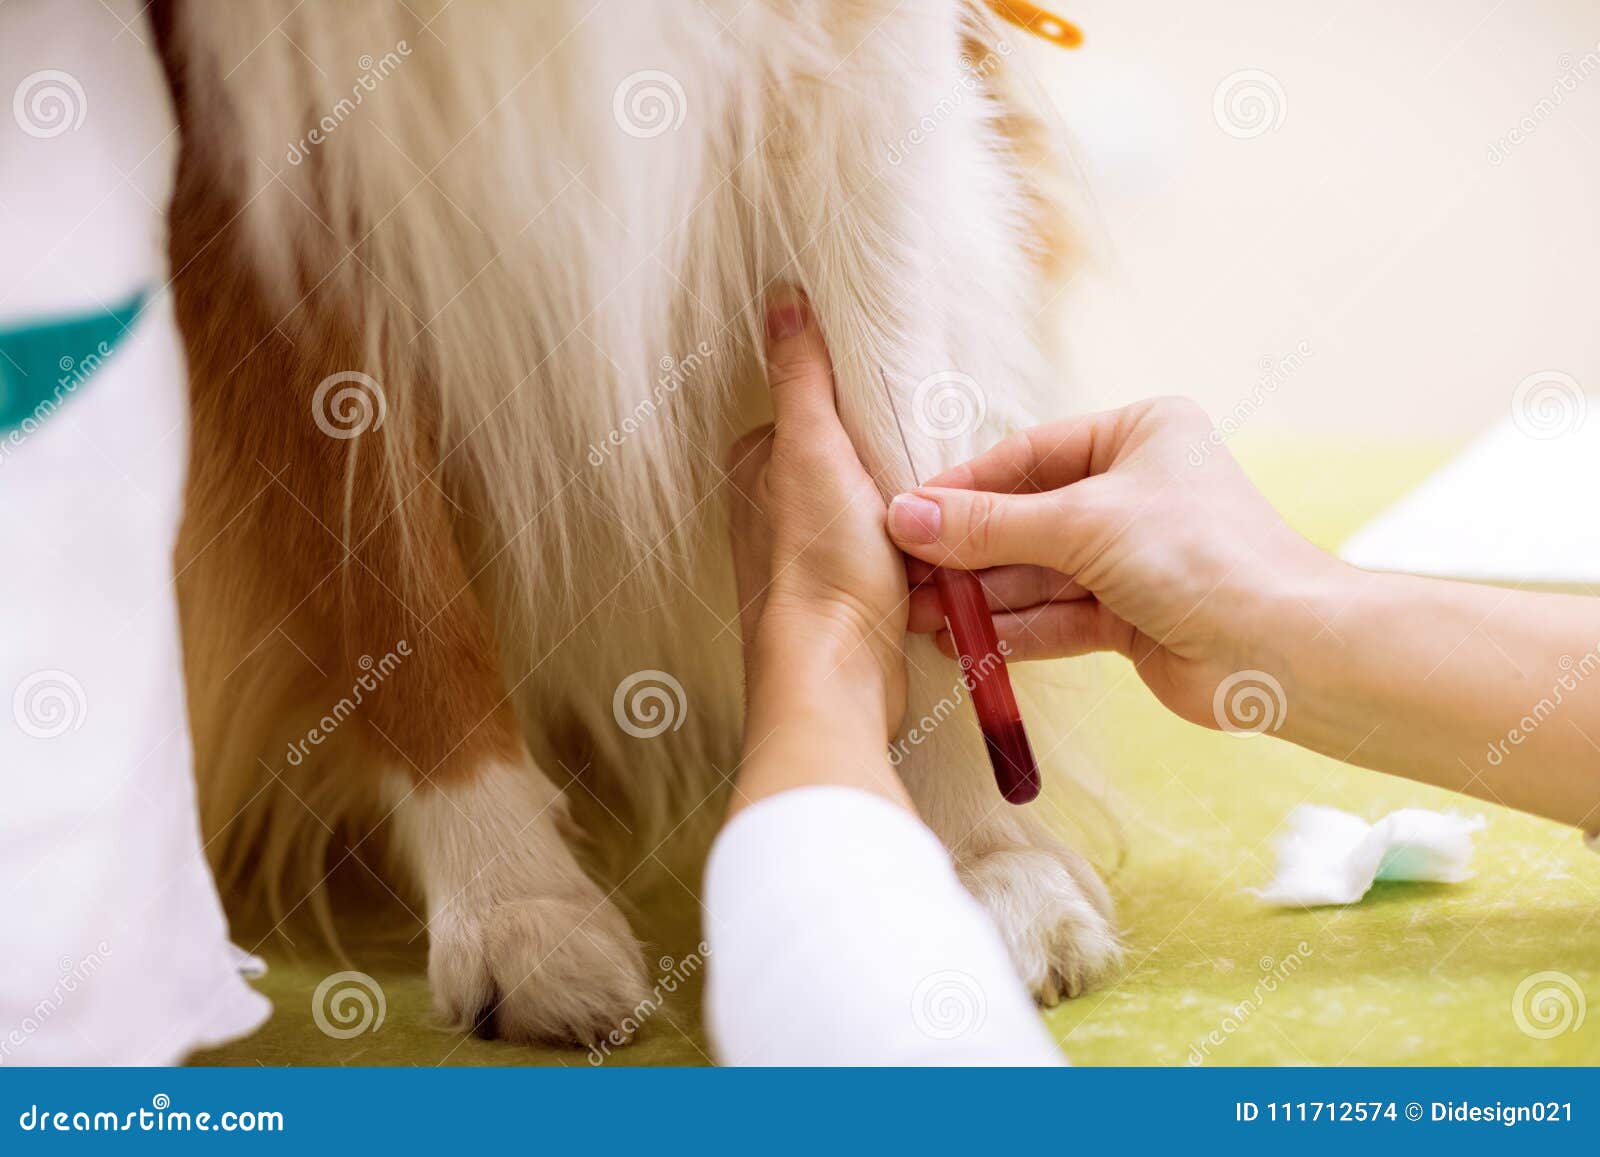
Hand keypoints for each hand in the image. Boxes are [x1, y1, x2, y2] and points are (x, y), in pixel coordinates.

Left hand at [726, 288, 908, 736]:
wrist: (837, 674)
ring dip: (908, 502)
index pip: (816, 404)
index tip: (897, 403)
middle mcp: (772, 509)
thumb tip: (782, 299)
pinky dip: (913, 545)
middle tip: (926, 459)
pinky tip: (934, 550)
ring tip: (935, 506)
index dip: (859, 401)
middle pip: (849, 454)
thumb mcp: (812, 449)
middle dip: (889, 454)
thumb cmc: (818, 567)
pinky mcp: (847, 593)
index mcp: (756, 466)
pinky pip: (890, 549)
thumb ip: (801, 376)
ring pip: (874, 503)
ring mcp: (810, 553)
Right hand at [888, 397, 1337, 731]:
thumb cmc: (1200, 555)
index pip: (1026, 457)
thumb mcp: (1082, 523)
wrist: (1283, 650)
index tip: (902, 516)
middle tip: (900, 574)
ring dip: (981, 595)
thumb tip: (905, 516)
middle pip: (1026, 518)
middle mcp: (1134, 489)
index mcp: (1137, 435)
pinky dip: (1012, 628)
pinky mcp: (1130, 616)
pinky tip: (962, 641)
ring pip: (1037, 571)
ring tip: (917, 614)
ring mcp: (1132, 555)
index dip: (962, 490)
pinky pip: (1056, 615)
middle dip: (965, 551)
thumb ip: (989, 525)